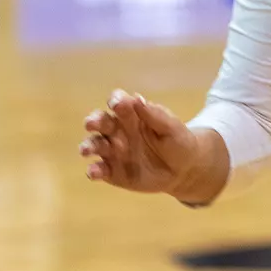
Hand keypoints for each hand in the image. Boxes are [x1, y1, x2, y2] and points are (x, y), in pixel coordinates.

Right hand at [80, 90, 218, 200]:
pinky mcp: (112, 171)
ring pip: (94, 144)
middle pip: (100, 121)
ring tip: (87, 150)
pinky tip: (94, 171)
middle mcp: (117, 130)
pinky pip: (99, 170)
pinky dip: (93, 170)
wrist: (183, 171)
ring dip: (88, 145)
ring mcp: (113, 151)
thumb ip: (155, 115)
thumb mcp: (172, 128)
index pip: (118, 102)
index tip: (118, 103)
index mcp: (132, 115)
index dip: (115, 100)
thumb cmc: (178, 142)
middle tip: (92, 123)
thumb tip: (137, 98)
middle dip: (94, 121)